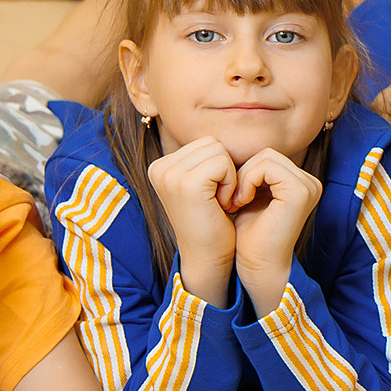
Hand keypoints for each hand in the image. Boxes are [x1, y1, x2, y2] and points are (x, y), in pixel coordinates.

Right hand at [146, 135, 238, 278]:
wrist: (208, 258)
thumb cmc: (211, 222)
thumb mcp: (202, 185)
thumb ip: (202, 159)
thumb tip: (220, 132)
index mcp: (160, 166)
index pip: (205, 143)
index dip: (219, 167)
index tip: (212, 195)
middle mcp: (159, 168)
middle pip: (212, 143)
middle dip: (224, 169)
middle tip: (217, 199)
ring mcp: (170, 175)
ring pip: (219, 150)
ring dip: (229, 176)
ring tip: (218, 202)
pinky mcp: (186, 183)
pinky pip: (223, 163)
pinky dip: (231, 183)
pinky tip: (222, 204)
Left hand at [227, 147, 323, 292]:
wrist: (257, 265)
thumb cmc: (249, 236)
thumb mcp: (249, 196)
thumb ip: (249, 173)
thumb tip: (225, 147)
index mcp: (300, 183)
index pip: (268, 157)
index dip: (245, 172)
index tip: (232, 197)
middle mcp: (309, 183)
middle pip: (267, 154)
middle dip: (243, 173)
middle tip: (231, 199)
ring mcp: (308, 186)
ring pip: (265, 157)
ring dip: (243, 177)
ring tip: (236, 201)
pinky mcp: (300, 191)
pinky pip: (266, 167)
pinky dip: (247, 180)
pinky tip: (242, 201)